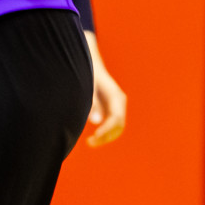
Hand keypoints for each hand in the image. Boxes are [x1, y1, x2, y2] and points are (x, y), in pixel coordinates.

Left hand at [84, 32, 127, 146]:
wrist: (87, 61)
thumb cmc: (85, 73)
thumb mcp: (87, 85)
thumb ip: (92, 103)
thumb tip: (97, 121)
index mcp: (116, 96)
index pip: (116, 119)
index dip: (106, 131)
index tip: (94, 138)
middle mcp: (119, 101)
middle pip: (119, 125)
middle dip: (107, 136)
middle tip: (90, 142)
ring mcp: (116, 105)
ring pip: (117, 127)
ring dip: (106, 136)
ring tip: (90, 142)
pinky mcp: (110, 108)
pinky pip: (112, 124)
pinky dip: (104, 132)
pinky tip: (93, 137)